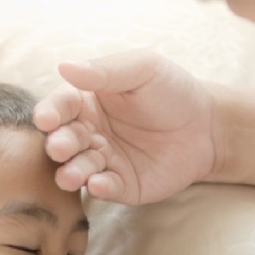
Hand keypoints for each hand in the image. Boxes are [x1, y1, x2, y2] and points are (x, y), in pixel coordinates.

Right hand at [32, 49, 218, 204]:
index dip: (50, 113)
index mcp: (85, 101)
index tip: (45, 119)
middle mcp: (88, 132)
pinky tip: (98, 184)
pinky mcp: (121, 185)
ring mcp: (103, 161)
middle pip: (64, 140)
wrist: (208, 126)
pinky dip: (100, 188)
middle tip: (59, 148)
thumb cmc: (171, 90)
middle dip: (58, 145)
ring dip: (71, 172)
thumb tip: (64, 66)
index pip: (60, 107)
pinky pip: (106, 188)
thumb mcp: (142, 70)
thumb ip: (105, 70)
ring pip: (79, 168)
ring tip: (70, 176)